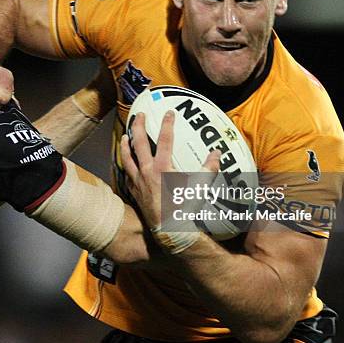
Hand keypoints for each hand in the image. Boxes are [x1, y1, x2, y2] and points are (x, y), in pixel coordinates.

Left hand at [121, 111, 220, 229]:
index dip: (167, 124)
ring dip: (126, 145)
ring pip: (128, 158)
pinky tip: (127, 165)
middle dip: (139, 126)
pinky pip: (127, 176)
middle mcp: (147, 171)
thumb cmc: (184, 208)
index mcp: (162, 167)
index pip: (165, 139)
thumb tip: (217, 153)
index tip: (169, 113)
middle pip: (140, 143)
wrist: (169, 229)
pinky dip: (126, 167)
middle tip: (140, 115)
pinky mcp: (134, 192)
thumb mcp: (199, 186)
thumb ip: (208, 168)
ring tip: (126, 135)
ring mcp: (138, 182)